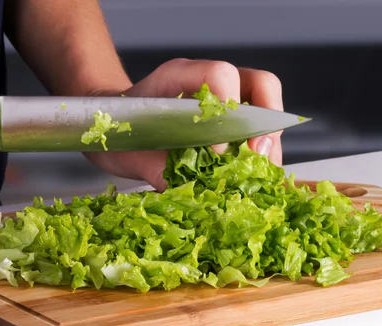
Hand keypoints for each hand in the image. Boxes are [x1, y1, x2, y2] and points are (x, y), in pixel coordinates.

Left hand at [84, 58, 283, 190]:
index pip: (220, 75)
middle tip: (258, 158)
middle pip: (261, 86)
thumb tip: (186, 195)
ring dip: (270, 146)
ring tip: (260, 176)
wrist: (111, 127)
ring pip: (267, 112)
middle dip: (267, 124)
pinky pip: (258, 134)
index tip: (219, 149)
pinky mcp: (229, 125)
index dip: (228, 109)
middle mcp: (208, 84)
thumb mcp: (129, 150)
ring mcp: (223, 102)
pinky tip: (254, 180)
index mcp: (179, 77)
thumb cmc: (118, 131)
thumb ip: (156, 169)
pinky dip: (261, 158)